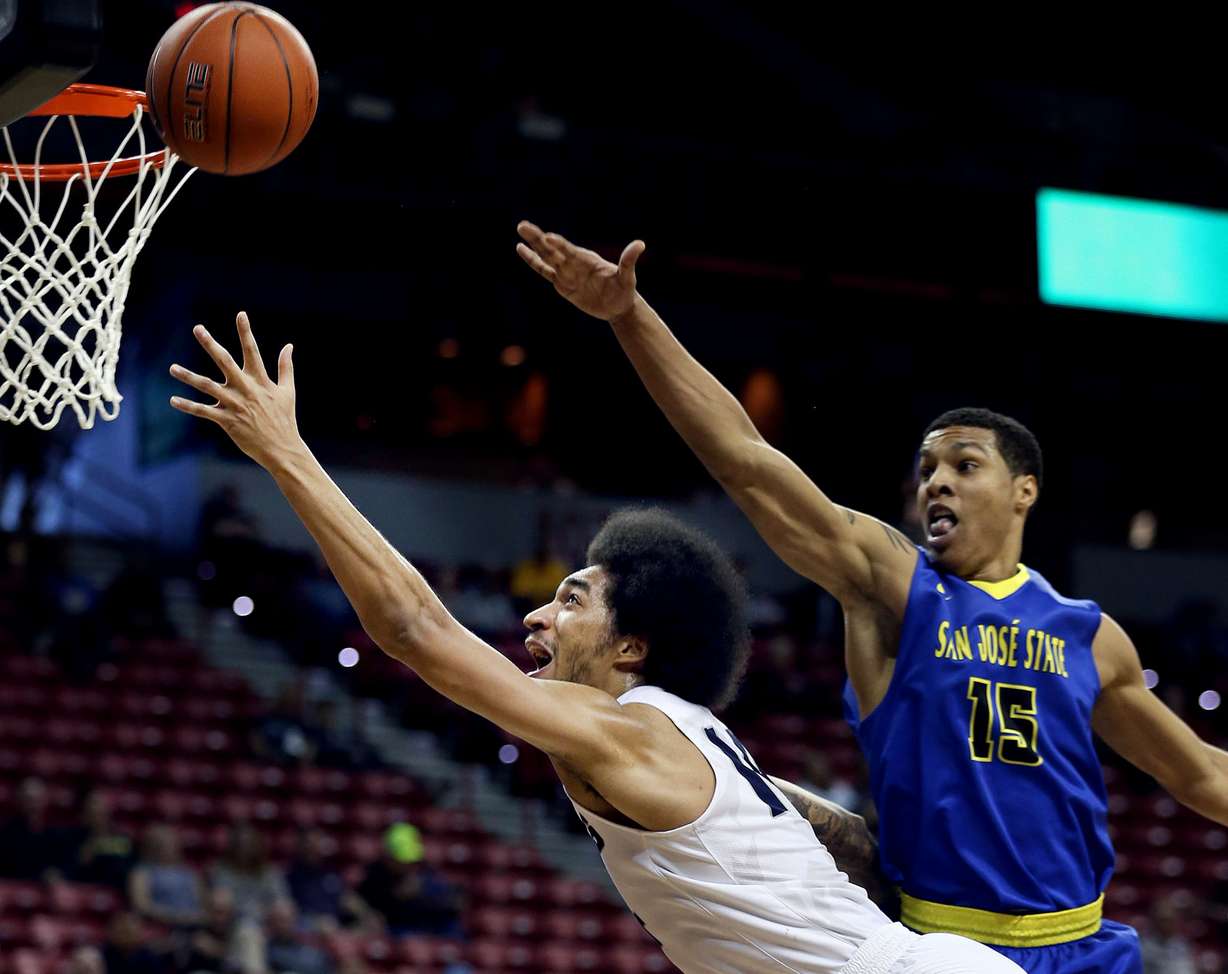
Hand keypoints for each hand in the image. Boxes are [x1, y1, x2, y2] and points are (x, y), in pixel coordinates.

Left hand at [169, 312, 302, 470]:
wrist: (281, 447)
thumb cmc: (285, 418)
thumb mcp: (288, 391)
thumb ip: (286, 367)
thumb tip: (289, 346)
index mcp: (260, 380)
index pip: (252, 351)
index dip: (246, 332)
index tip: (240, 314)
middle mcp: (245, 388)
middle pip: (224, 361)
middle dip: (210, 344)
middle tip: (197, 329)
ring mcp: (234, 404)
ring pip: (206, 386)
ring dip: (188, 376)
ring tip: (172, 368)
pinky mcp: (227, 420)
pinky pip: (203, 411)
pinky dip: (188, 406)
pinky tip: (173, 400)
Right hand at [516, 220, 644, 321]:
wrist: (618, 305)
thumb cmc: (624, 290)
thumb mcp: (627, 277)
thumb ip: (628, 261)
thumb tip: (640, 244)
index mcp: (586, 259)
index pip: (569, 251)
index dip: (559, 245)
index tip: (548, 238)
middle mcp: (574, 263)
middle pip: (553, 250)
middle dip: (538, 239)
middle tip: (522, 225)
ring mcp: (566, 272)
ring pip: (546, 257)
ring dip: (533, 246)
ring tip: (520, 232)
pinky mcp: (562, 284)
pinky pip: (545, 271)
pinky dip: (534, 261)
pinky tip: (521, 250)